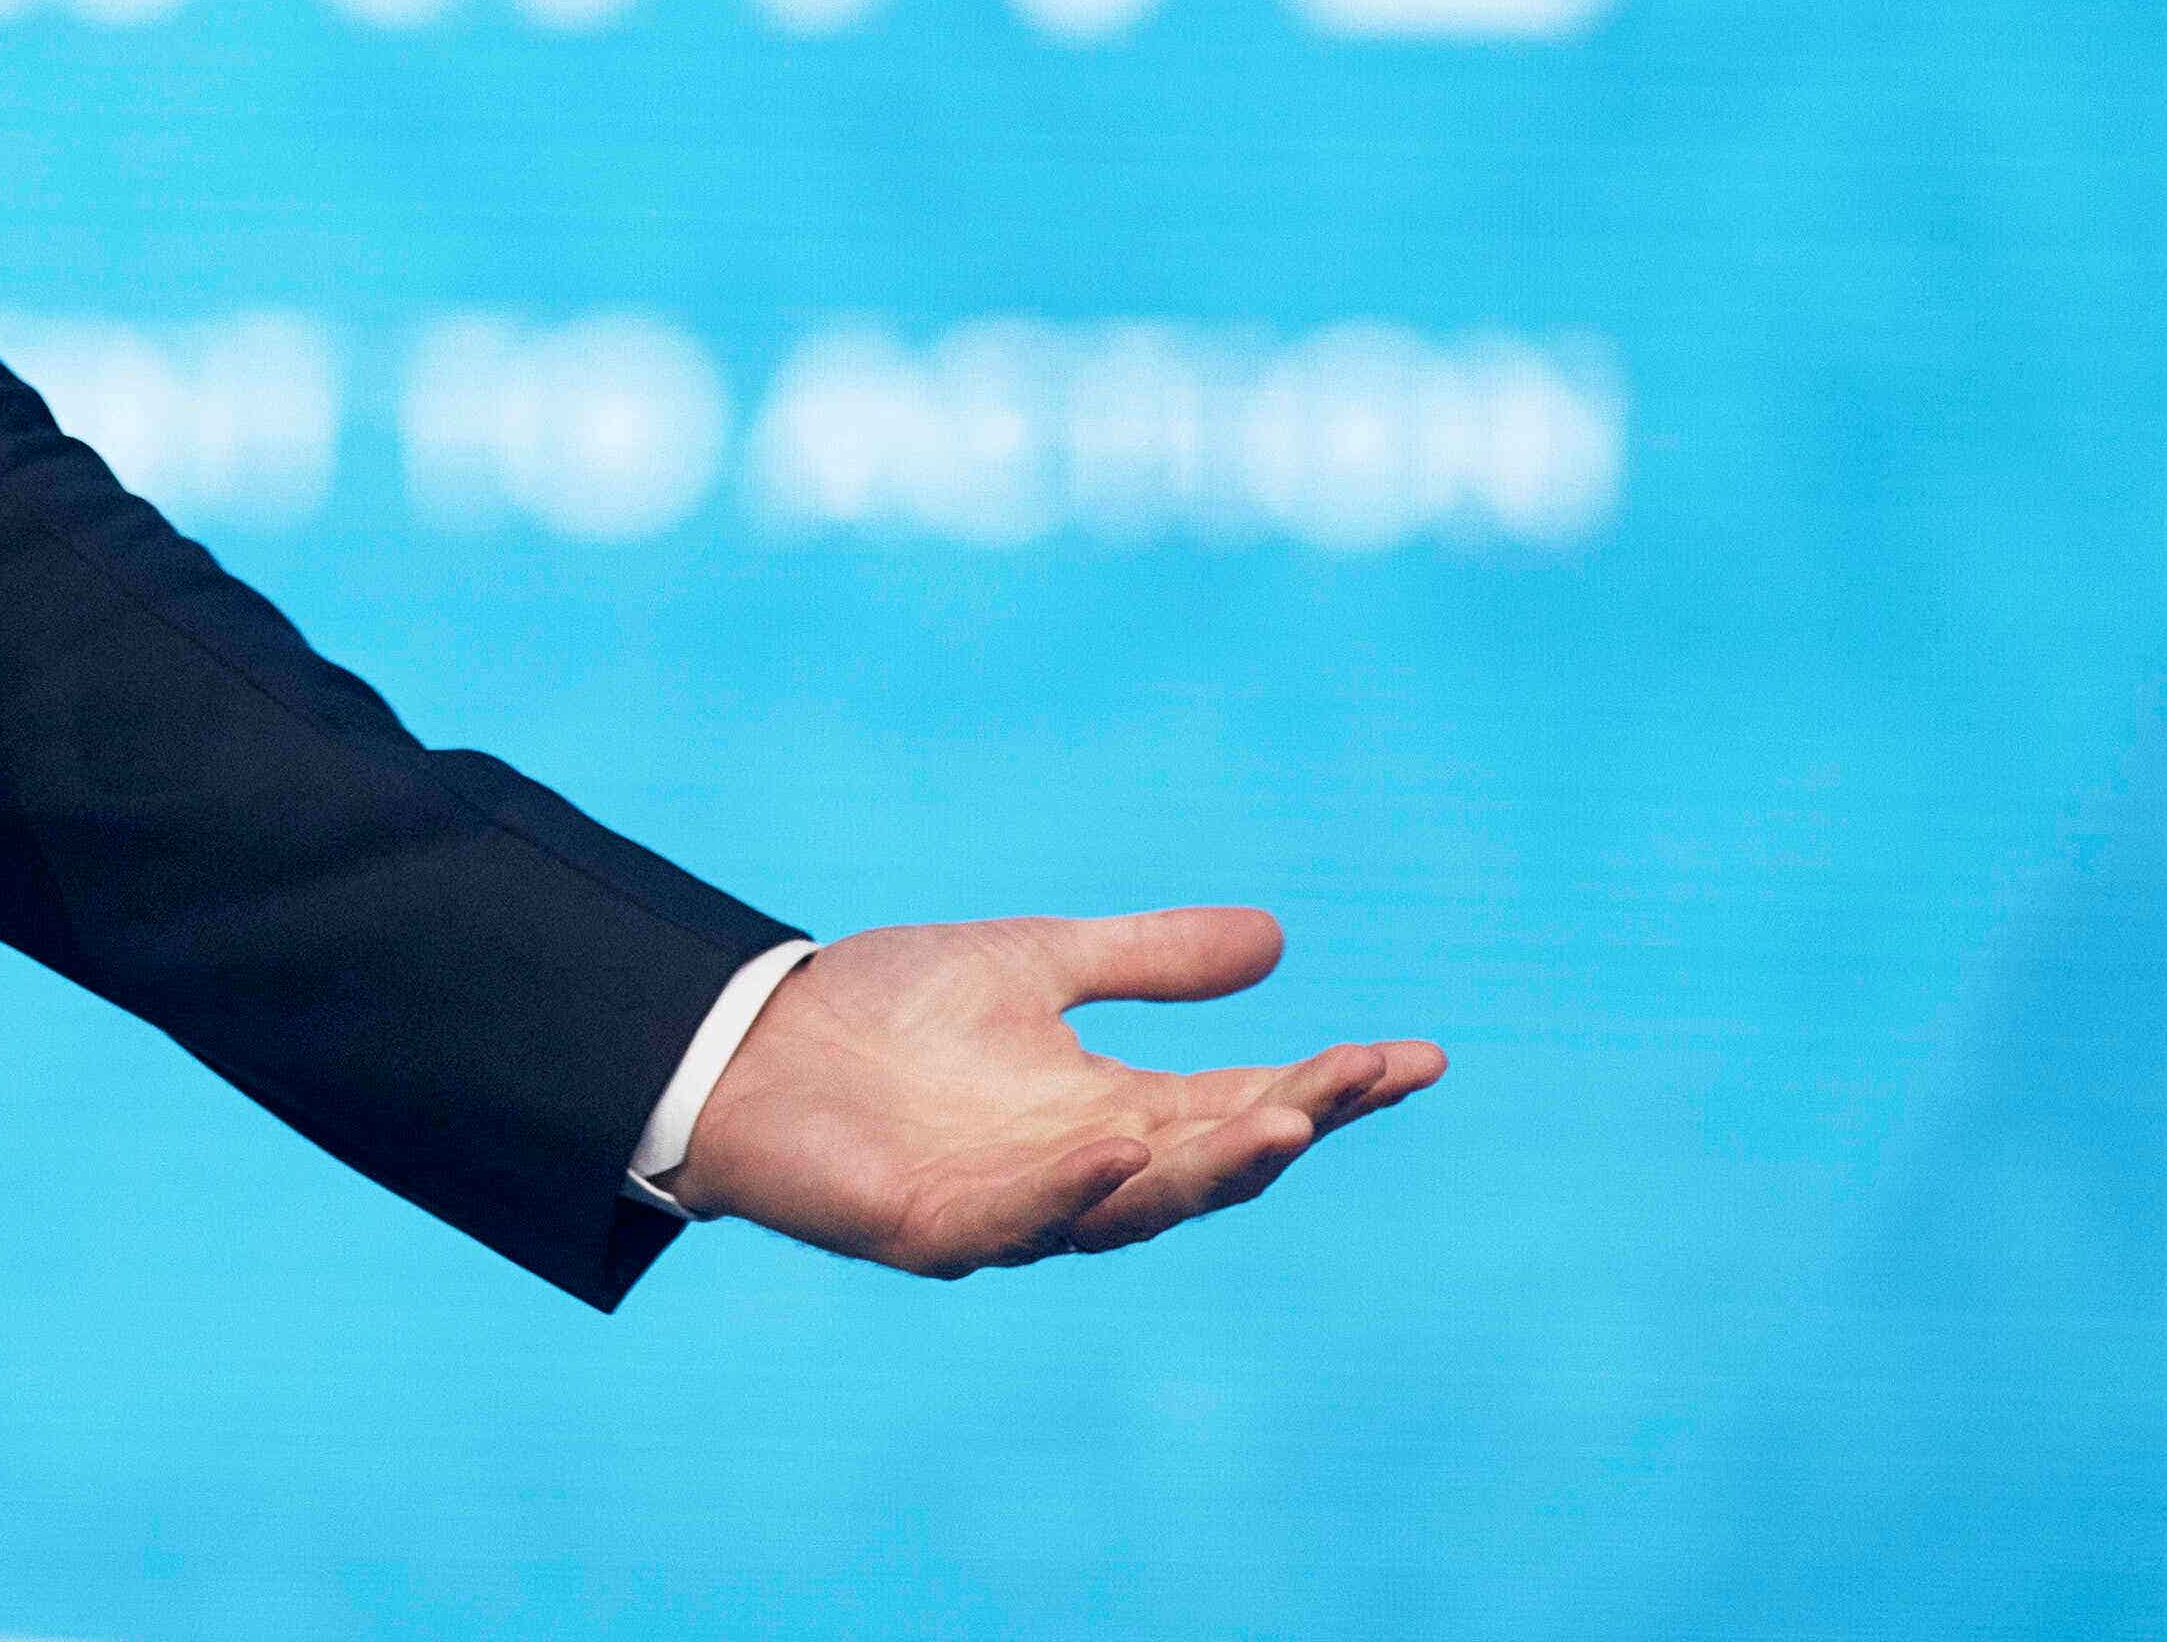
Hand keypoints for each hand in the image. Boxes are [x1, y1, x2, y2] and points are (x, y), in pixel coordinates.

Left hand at [669, 908, 1441, 1272]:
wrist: (748, 1044)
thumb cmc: (884, 1013)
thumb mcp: (1035, 963)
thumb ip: (1146, 960)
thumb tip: (1278, 938)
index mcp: (1114, 1111)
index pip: (1245, 1103)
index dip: (1332, 1087)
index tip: (1418, 1056)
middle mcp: (1081, 1170)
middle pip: (1210, 1161)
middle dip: (1288, 1124)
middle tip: (1357, 1082)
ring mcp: (1013, 1206)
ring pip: (1132, 1205)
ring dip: (1205, 1167)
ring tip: (1283, 1118)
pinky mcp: (935, 1228)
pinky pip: (1016, 1220)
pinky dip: (1068, 1188)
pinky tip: (1114, 1144)